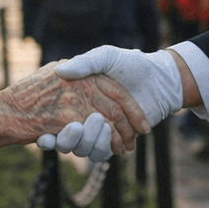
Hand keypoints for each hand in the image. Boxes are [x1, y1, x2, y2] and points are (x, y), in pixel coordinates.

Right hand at [37, 47, 182, 158]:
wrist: (162, 79)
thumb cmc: (133, 64)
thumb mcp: (107, 57)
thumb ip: (86, 63)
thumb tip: (61, 71)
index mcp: (79, 90)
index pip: (64, 111)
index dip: (59, 120)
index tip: (46, 131)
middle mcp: (84, 108)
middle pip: (72, 130)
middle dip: (73, 136)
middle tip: (75, 130)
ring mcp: (98, 124)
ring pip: (84, 143)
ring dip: (92, 143)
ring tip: (103, 137)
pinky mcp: (113, 137)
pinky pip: (100, 149)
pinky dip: (103, 150)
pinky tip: (116, 147)